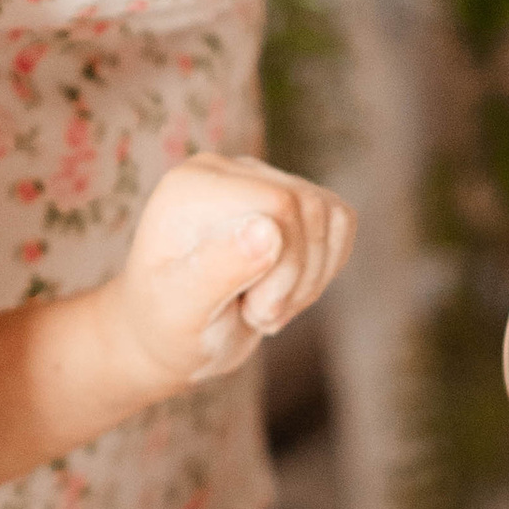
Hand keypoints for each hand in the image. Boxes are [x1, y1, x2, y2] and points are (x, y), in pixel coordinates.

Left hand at [111, 154, 355, 393]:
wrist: (170, 337)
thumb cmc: (168, 326)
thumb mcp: (183, 310)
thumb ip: (218, 269)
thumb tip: (269, 228)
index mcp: (191, 186)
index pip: (280, 204)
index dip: (283, 266)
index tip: (249, 309)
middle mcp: (225, 171)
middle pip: (308, 209)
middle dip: (296, 277)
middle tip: (256, 313)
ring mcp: (260, 181)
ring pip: (329, 216)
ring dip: (309, 279)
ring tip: (263, 305)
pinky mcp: (289, 201)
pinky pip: (340, 221)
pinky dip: (325, 268)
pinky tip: (284, 291)